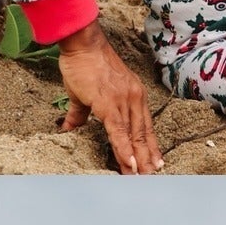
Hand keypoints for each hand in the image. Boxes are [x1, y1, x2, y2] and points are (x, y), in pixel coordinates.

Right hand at [57, 19, 162, 173]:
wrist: (82, 44)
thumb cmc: (84, 64)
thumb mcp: (86, 93)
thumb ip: (80, 114)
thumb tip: (69, 128)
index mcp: (133, 96)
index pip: (145, 127)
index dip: (150, 146)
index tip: (156, 164)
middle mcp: (134, 99)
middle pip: (143, 135)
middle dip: (148, 159)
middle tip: (153, 179)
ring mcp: (124, 101)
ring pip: (134, 136)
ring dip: (138, 160)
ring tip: (142, 179)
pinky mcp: (109, 103)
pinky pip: (119, 131)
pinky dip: (124, 149)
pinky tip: (129, 164)